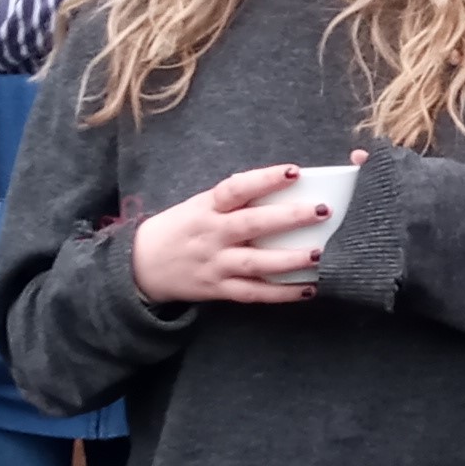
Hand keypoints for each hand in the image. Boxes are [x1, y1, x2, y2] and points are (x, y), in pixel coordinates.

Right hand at [127, 162, 337, 305]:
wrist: (142, 265)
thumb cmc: (182, 228)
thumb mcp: (200, 205)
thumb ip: (234, 199)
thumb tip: (284, 186)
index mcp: (207, 207)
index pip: (236, 188)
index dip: (265, 179)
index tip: (294, 172)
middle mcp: (212, 234)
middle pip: (252, 224)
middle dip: (289, 217)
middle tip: (322, 211)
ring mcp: (215, 264)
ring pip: (255, 263)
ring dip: (289, 260)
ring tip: (319, 254)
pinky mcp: (218, 289)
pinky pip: (253, 293)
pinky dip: (281, 294)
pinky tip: (308, 289)